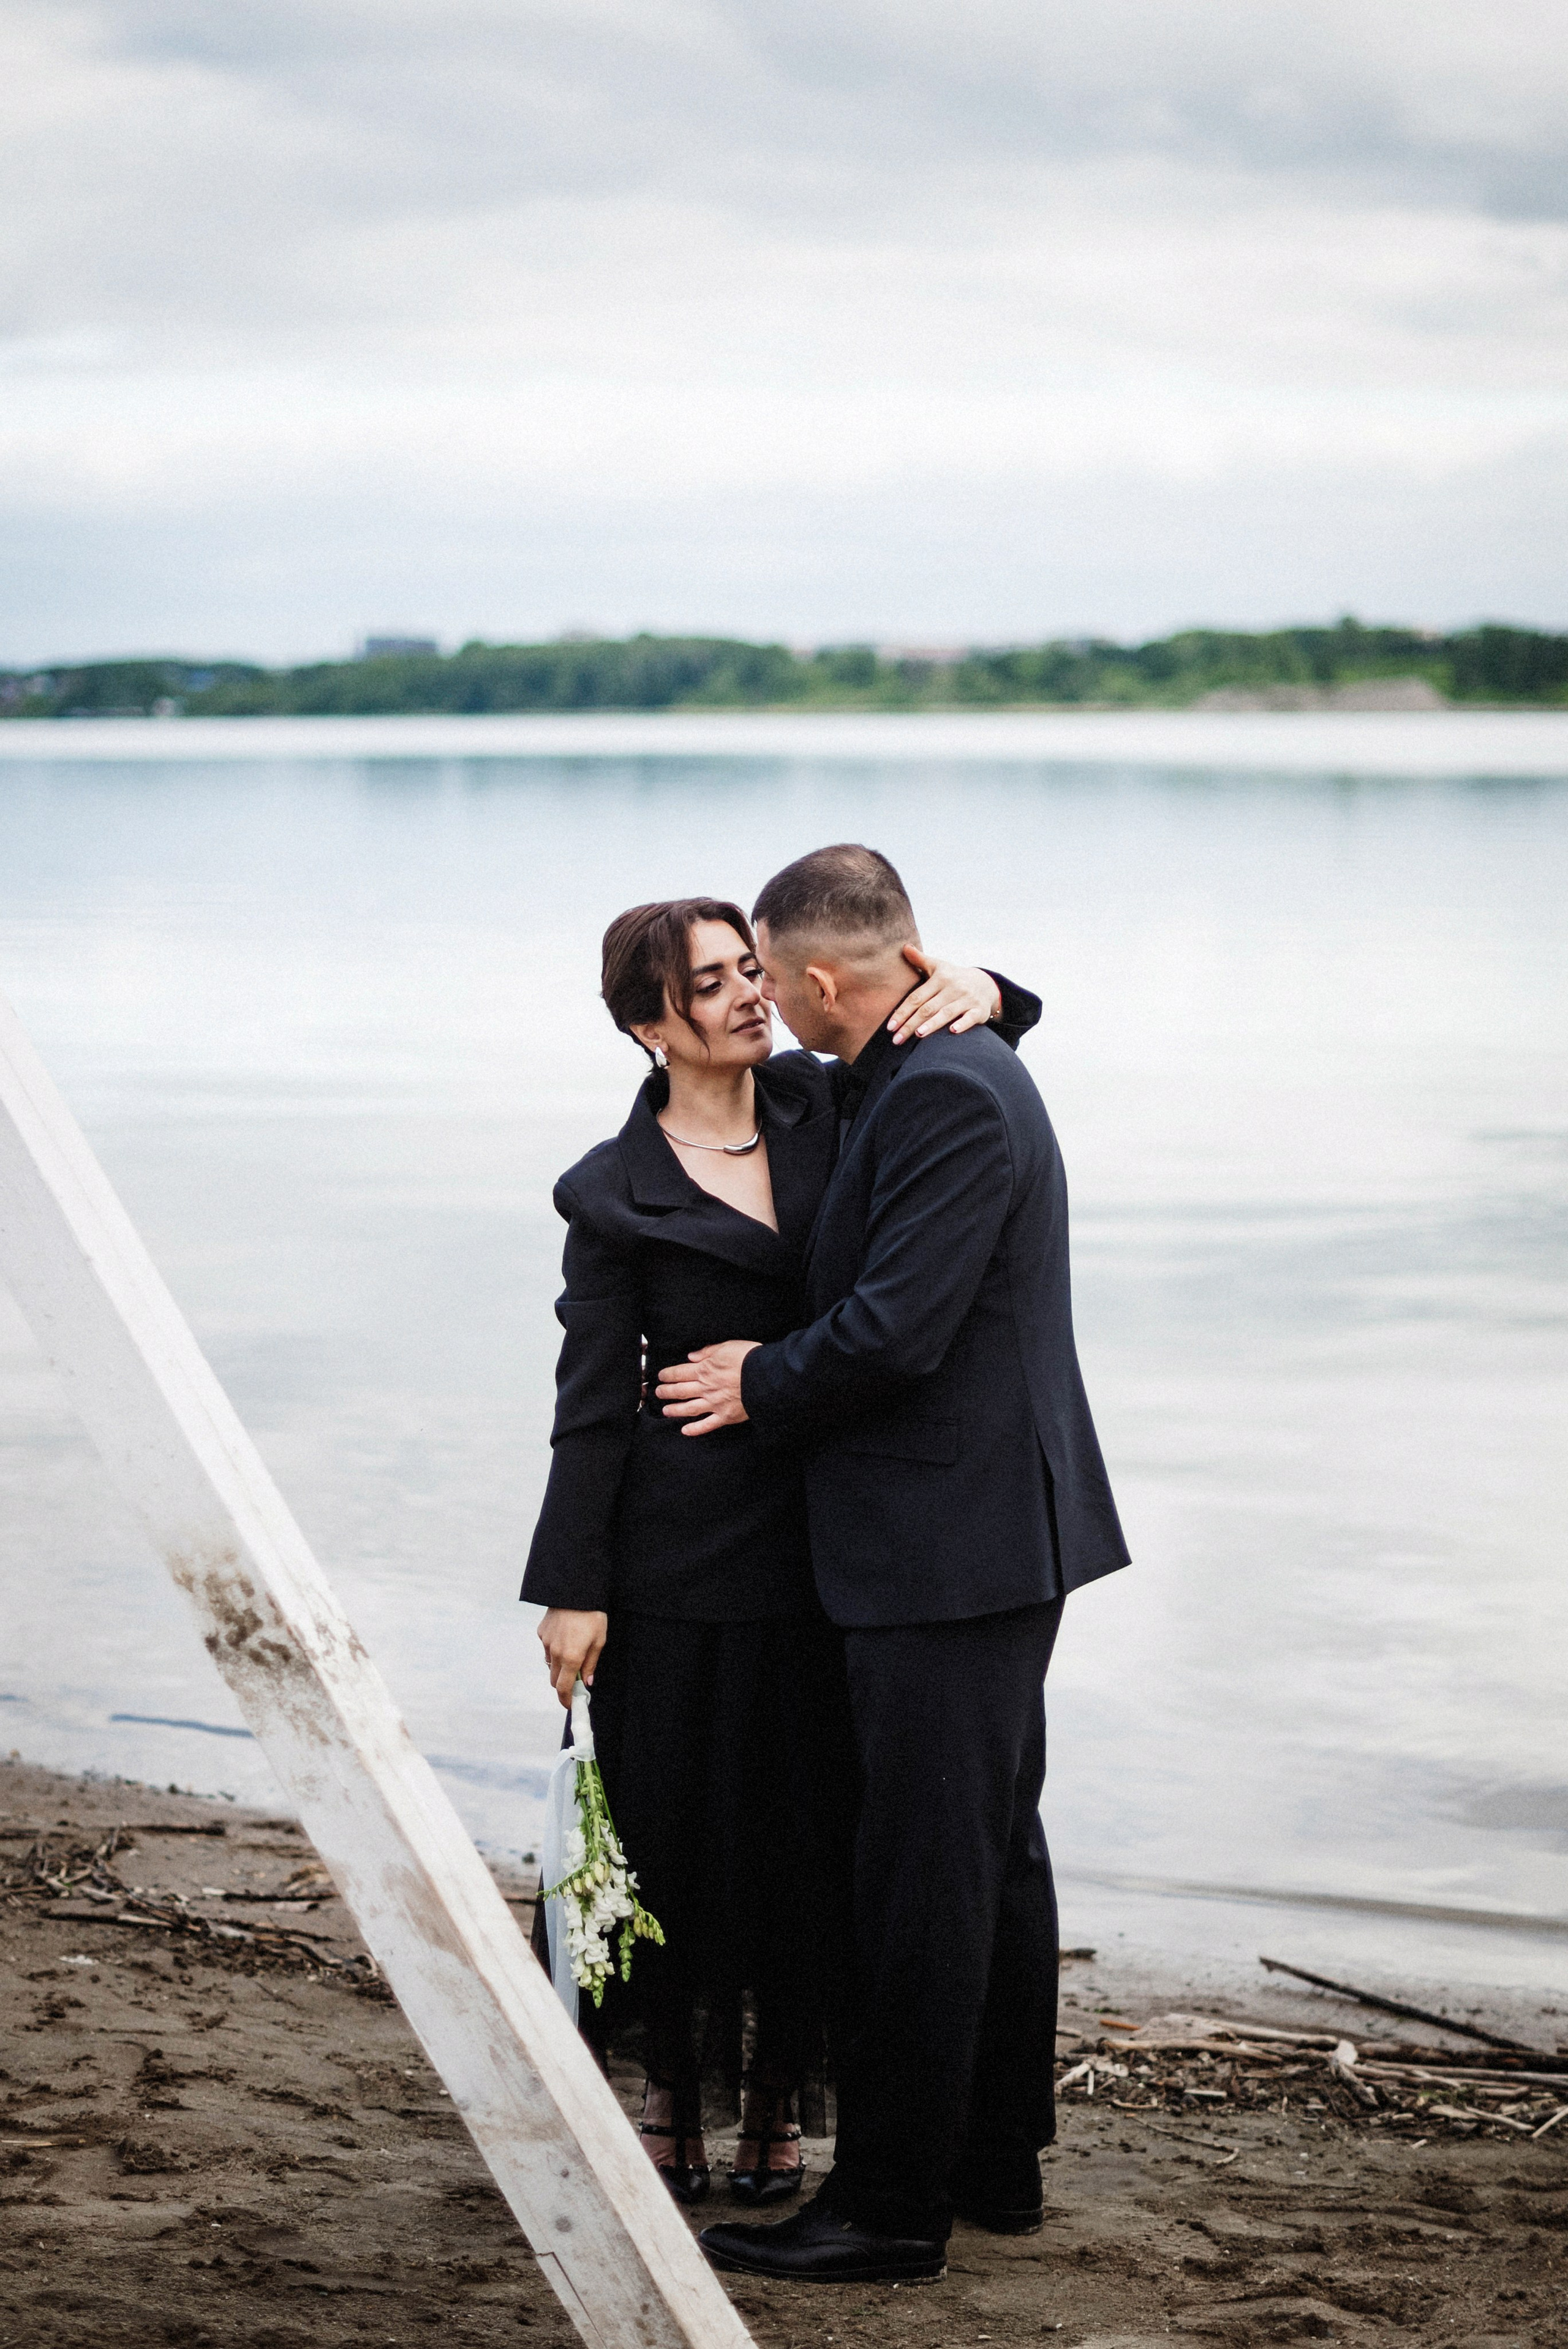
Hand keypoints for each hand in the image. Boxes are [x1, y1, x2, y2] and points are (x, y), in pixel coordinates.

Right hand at [537, 1607, 607, 1705]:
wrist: (576, 1590)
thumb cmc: (592, 1615)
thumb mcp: (599, 1640)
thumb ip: (591, 1663)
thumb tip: (587, 1681)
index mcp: (571, 1657)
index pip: (563, 1688)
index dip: (565, 1700)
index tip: (569, 1705)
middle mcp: (555, 1653)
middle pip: (554, 1679)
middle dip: (563, 1684)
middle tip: (574, 1680)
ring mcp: (546, 1642)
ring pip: (550, 1663)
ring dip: (559, 1666)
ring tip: (573, 1652)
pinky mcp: (541, 1632)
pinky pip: (546, 1647)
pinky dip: (554, 1649)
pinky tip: (565, 1636)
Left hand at [655, 1340, 759, 1435]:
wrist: (766, 1376)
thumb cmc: (748, 1358)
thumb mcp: (727, 1346)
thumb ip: (707, 1351)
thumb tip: (691, 1356)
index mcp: (704, 1370)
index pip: (679, 1373)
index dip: (667, 1375)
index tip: (660, 1376)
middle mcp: (705, 1388)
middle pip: (680, 1391)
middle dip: (666, 1392)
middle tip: (658, 1393)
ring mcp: (714, 1404)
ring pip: (688, 1409)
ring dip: (674, 1410)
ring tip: (665, 1411)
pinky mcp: (725, 1416)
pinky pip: (707, 1425)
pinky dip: (695, 1429)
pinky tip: (685, 1431)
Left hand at [888, 949, 1002, 1043]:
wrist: (985, 984)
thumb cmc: (953, 977)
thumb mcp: (938, 966)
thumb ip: (920, 959)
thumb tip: (904, 947)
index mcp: (940, 979)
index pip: (916, 998)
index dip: (902, 1012)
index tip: (890, 1026)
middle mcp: (952, 988)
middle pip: (928, 1008)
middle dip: (911, 1024)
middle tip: (896, 1039)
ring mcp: (966, 999)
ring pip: (946, 1013)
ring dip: (932, 1025)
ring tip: (917, 1035)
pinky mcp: (979, 1010)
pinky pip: (970, 1018)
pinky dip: (962, 1024)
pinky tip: (952, 1031)